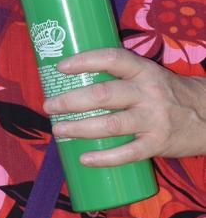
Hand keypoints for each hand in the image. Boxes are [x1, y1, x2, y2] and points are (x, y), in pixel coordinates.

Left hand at [43, 47, 205, 165]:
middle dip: (71, 100)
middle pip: (103, 94)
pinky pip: (127, 153)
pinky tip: (84, 158)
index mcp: (144, 70)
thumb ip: (121, 77)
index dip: (84, 60)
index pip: (112, 58)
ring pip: (110, 124)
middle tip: (49, 105)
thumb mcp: (149, 76)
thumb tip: (76, 80)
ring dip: (79, 128)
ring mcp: (153, 119)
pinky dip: (103, 158)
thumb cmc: (168, 93)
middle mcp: (148, 92)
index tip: (60, 67)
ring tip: (58, 130)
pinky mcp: (157, 143)